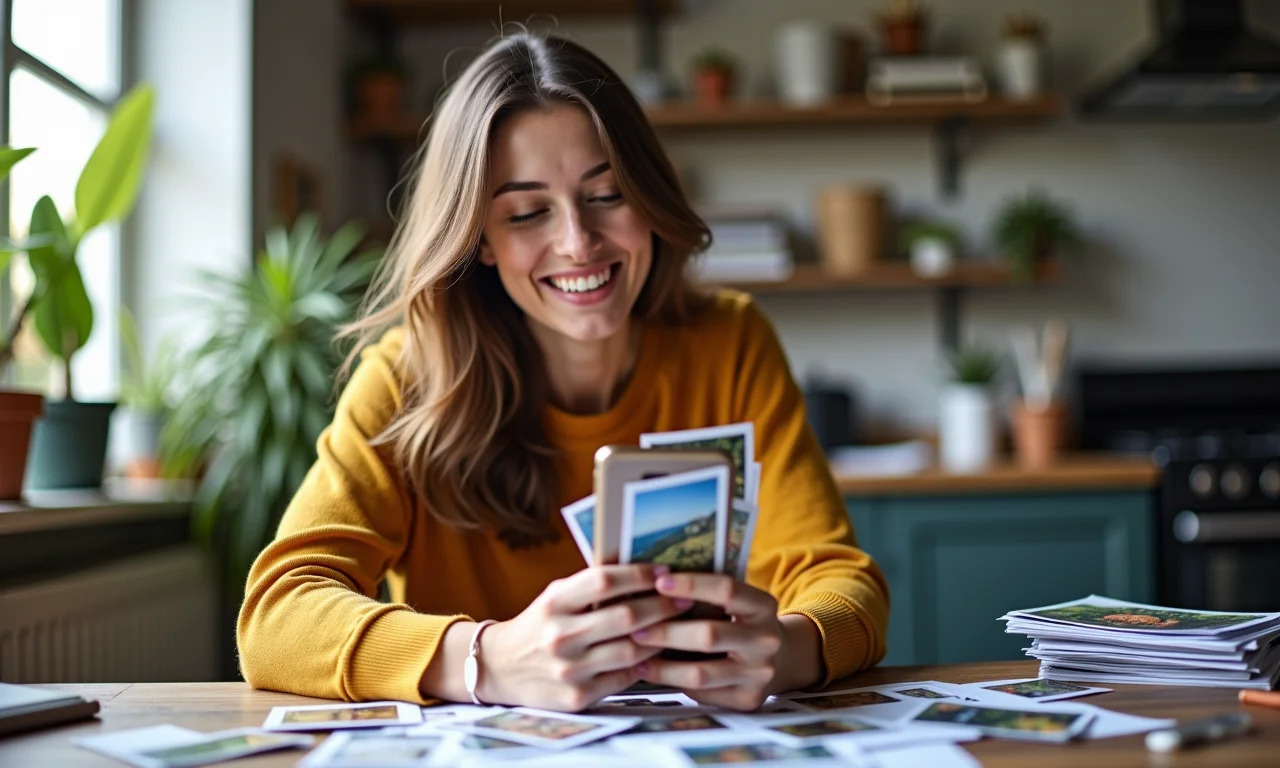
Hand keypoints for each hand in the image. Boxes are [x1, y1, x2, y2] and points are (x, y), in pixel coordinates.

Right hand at [477, 564, 691, 711]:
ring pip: (632, 650)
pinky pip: (624, 677)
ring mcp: (569, 669)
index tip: (664, 572)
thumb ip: (591, 587)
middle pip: (626, 617)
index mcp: (554, 603)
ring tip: (679, 625)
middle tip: (685, 599)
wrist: (500, 667)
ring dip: (662, 636)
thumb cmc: (539, 624)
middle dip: (663, 605)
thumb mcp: (555, 596)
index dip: (640, 575)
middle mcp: (560, 635)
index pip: (604, 581)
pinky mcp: (577, 696)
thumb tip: (644, 572)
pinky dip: (645, 664)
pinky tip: (657, 653)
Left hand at [630, 572, 816, 710]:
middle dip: (667, 630)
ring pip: (701, 673)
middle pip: (710, 635)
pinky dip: (672, 682)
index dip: (692, 584)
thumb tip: (652, 582)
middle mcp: (766, 640)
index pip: (727, 589)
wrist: (779, 659)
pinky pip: (702, 693)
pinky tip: (651, 671)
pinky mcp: (748, 699)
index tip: (659, 582)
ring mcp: (760, 673)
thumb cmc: (740, 623)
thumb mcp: (736, 603)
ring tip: (635, 653)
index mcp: (763, 606)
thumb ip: (705, 595)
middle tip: (635, 626)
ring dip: (662, 664)